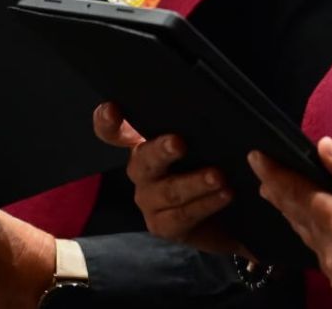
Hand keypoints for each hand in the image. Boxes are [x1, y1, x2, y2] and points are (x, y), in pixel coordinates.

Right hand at [93, 102, 240, 254]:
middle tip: (178, 143)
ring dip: (195, 182)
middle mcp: (141, 171)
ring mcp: (149, 200)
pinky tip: (224, 195)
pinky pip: (182, 215)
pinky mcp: (162, 225)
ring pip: (169, 191)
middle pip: (144, 159)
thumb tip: (208, 104)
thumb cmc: (207, 167)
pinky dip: (205, 204)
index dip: (107, 121)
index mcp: (144, 144)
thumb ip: (194, 125)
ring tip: (218, 176)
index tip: (112, 110)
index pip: (115, 131)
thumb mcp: (201, 142)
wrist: (222, 216)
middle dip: (161, 150)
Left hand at [251, 138, 331, 308]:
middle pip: (300, 222)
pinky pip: (330, 267)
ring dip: (304, 222)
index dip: (275, 175)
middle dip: (283, 196)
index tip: (257, 158)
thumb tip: (323, 147)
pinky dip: (328, 247)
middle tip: (267, 176)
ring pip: (314, 245)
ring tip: (294, 199)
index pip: (299, 196)